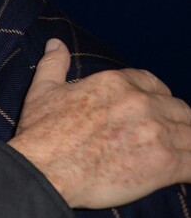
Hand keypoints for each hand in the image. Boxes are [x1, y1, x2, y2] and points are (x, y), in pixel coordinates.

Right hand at [8, 38, 190, 208]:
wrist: (45, 169)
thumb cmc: (42, 132)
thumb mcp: (42, 90)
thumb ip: (54, 64)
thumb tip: (55, 43)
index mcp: (114, 82)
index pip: (153, 83)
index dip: (154, 97)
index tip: (149, 111)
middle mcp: (140, 101)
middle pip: (177, 108)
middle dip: (173, 121)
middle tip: (161, 138)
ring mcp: (155, 131)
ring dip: (185, 143)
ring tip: (178, 155)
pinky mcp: (165, 163)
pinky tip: (184, 173)